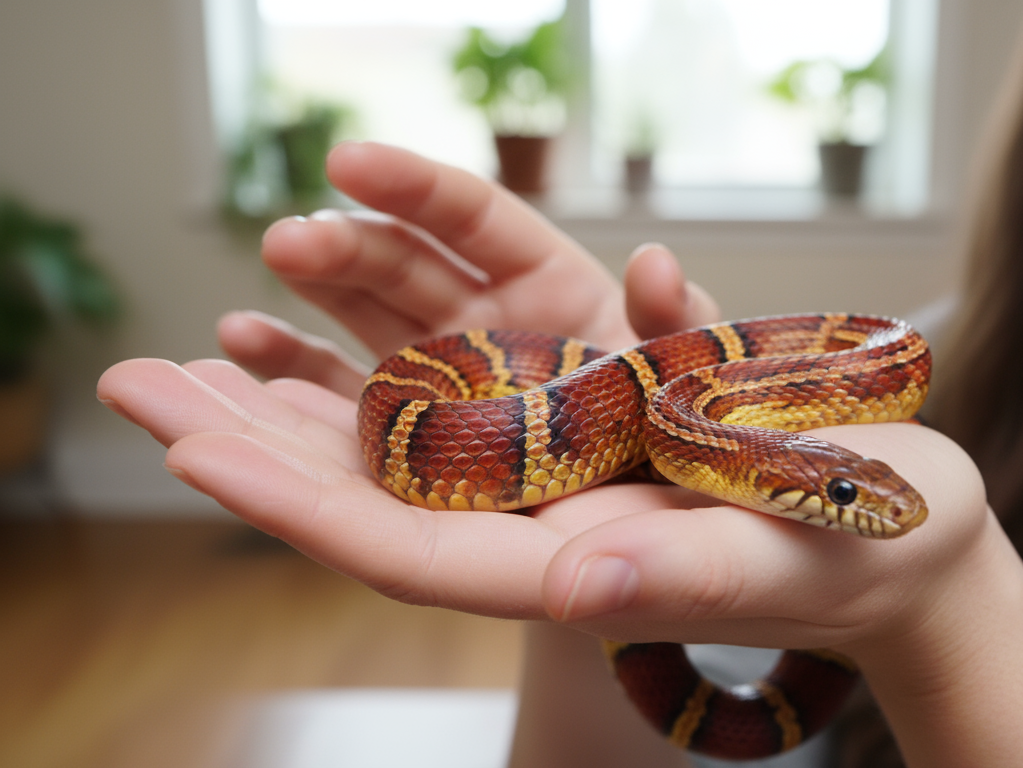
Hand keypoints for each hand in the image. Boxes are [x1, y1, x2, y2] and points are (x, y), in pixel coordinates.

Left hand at [96, 353, 986, 648]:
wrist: (915, 531)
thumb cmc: (876, 550)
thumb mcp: (797, 551)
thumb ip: (689, 568)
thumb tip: (575, 582)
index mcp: (582, 566)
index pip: (412, 548)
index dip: (300, 501)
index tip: (196, 443)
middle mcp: (556, 519)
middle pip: (382, 489)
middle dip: (259, 439)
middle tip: (138, 385)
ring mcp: (573, 468)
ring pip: (419, 428)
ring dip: (309, 376)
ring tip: (206, 330)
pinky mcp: (602, 418)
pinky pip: (487, 378)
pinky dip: (408, 338)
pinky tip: (340, 302)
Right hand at [218, 142, 718, 397]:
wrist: (670, 523)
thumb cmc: (685, 435)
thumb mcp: (692, 379)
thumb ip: (676, 323)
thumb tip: (655, 263)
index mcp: (550, 283)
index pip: (473, 217)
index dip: (413, 188)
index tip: (348, 163)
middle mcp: (485, 318)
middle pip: (402, 265)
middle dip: (342, 250)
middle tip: (289, 245)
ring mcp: (444, 375)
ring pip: (358, 324)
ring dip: (296, 313)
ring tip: (236, 324)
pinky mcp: (416, 437)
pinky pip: (345, 399)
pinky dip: (293, 376)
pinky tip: (243, 352)